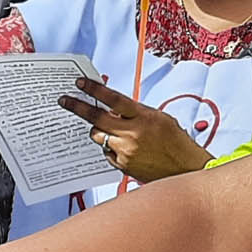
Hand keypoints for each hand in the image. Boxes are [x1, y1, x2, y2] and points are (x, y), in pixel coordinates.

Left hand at [58, 77, 210, 182]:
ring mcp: (126, 151)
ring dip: (97, 130)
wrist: (186, 169)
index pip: (113, 99)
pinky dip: (110, 147)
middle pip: (96, 118)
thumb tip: (114, 108)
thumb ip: (136, 112)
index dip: (94, 89)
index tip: (80, 83)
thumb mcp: (159, 118)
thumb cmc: (176, 142)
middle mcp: (132, 134)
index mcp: (143, 117)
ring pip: (98, 136)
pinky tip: (123, 146)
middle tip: (65, 101)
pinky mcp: (123, 166)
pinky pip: (107, 152)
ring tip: (105, 128)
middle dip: (77, 107)